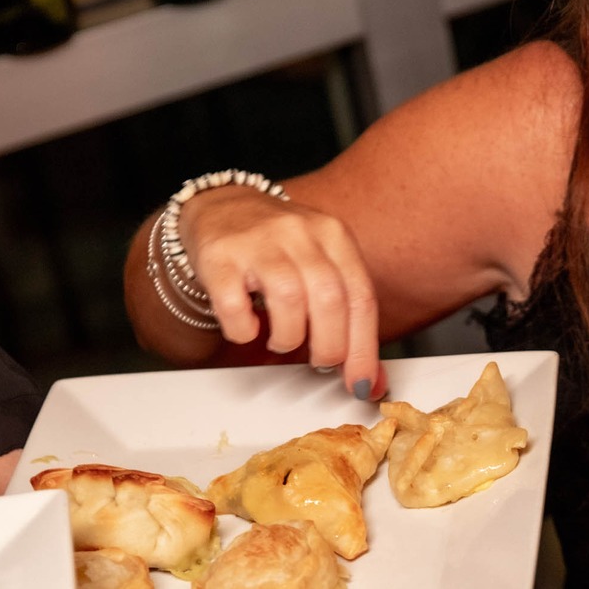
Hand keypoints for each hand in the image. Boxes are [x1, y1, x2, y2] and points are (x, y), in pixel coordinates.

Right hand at [182, 185, 387, 399]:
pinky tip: (248, 327)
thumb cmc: (277, 246)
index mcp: (334, 235)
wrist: (220, 207)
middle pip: (330, 299)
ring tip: (282, 341)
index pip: (360, 297)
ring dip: (288, 338)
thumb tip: (369, 380)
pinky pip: (235, 306)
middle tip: (319, 362)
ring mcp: (258, 242)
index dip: (363, 347)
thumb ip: (346, 318)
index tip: (359, 382)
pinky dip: (244, 330)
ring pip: (289, 300)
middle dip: (329, 347)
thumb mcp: (320, 266)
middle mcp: (299, 233)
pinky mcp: (220, 256)